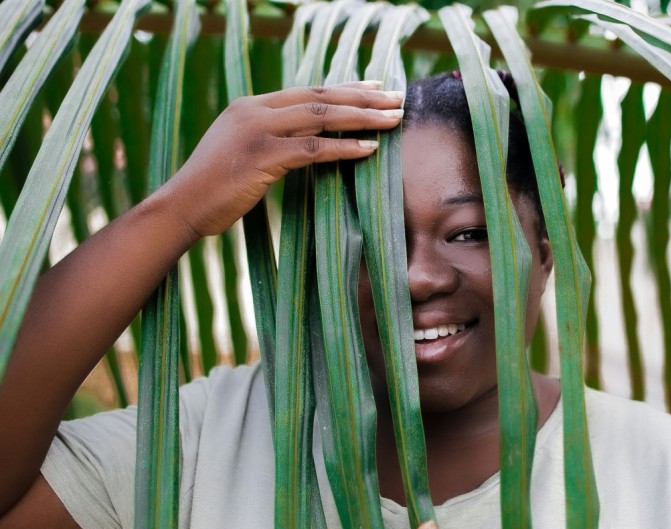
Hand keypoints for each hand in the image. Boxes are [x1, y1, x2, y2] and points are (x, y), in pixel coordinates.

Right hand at [165, 82, 403, 237]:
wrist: (181, 206)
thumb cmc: (212, 188)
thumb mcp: (240, 152)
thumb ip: (269, 139)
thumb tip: (305, 141)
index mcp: (250, 105)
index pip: (308, 91)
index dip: (345, 88)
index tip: (375, 87)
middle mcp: (254, 110)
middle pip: (321, 97)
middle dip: (363, 97)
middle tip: (396, 98)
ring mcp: (257, 131)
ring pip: (321, 117)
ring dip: (362, 118)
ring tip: (393, 120)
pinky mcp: (261, 157)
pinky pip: (313, 149)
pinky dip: (344, 148)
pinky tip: (369, 149)